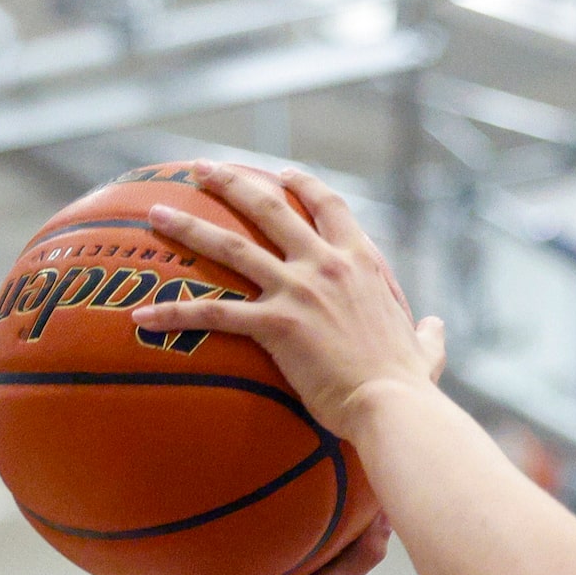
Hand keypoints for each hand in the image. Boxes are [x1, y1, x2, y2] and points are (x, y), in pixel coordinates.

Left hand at [133, 163, 447, 435]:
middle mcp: (327, 265)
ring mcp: (299, 290)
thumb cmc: (410, 384)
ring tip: (155, 213)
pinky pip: (213, 314)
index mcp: (363, 263)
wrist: (394, 406)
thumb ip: (427, 333)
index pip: (330, 207)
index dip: (304, 185)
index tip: (282, 174)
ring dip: (188, 227)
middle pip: (269, 208)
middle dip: (231, 182)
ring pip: (231, 247)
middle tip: (200, 168)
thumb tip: (434, 326)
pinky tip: (140, 318)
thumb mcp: (426, 350)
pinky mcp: (276, 324)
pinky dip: (174, 314)